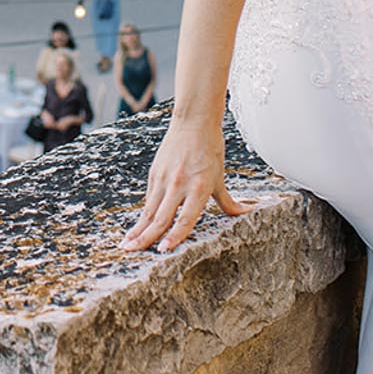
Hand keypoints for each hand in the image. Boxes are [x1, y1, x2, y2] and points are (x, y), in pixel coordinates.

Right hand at [121, 117, 251, 252]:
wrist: (193, 121)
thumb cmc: (210, 149)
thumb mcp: (219, 177)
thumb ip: (228, 201)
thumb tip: (246, 212)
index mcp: (199, 188)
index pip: (184, 219)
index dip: (174, 236)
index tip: (162, 250)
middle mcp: (179, 185)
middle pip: (160, 218)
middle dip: (145, 238)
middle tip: (131, 252)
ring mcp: (164, 178)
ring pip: (149, 210)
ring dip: (137, 229)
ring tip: (126, 244)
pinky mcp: (155, 172)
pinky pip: (149, 199)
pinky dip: (142, 215)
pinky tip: (135, 227)